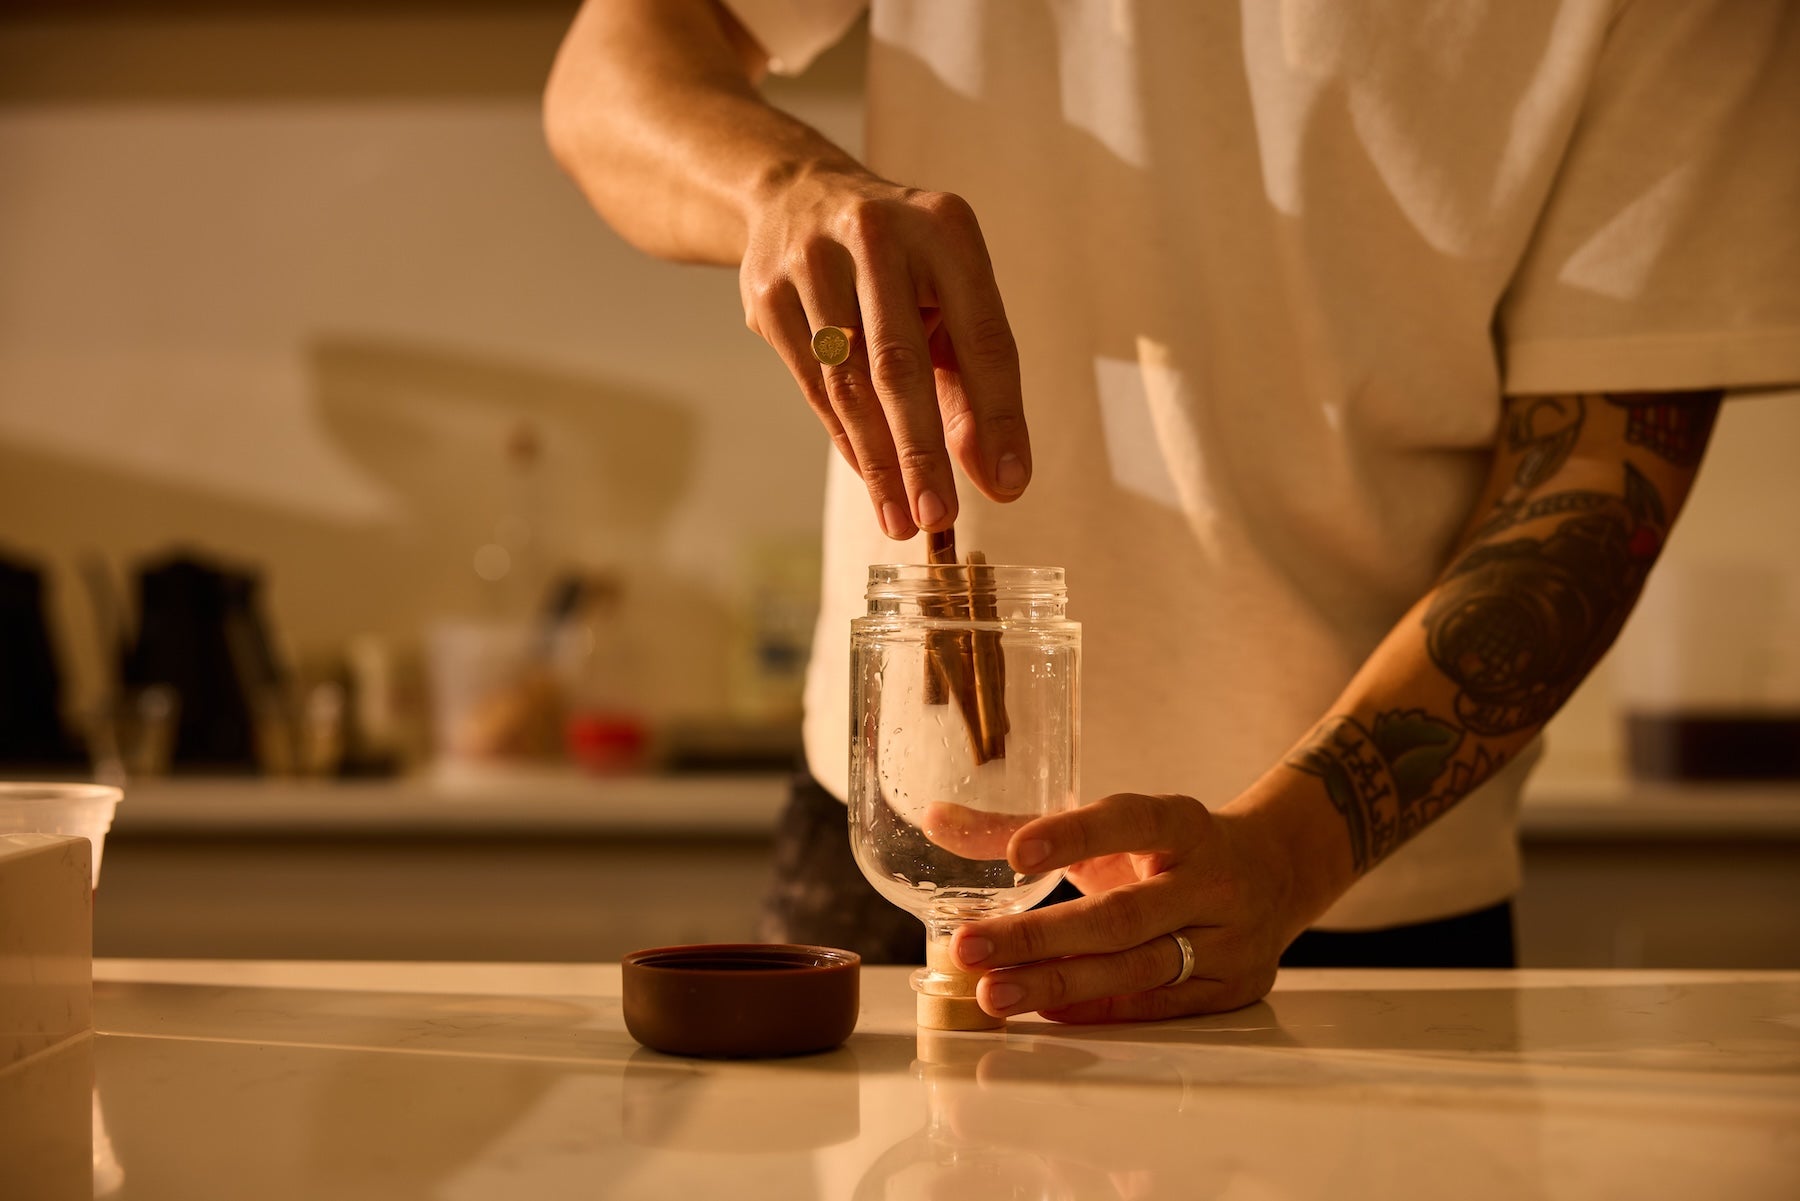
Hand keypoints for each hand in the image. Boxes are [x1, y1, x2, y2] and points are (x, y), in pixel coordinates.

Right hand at [739, 165, 1029, 538]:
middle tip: (939, 518)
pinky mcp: (768, 295)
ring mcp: (812, 262)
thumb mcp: (949, 296)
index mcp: (945, 229)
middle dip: (922, 452)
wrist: (795, 193)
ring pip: (849, 384)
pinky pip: (814, 386)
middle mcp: (878, 236)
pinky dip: (847, 438)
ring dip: (879, 463)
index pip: (983, 336)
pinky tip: (871, 478)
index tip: (1008, 484)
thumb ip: (974, 381)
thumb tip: (998, 476)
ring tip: (902, 520)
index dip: (999, 416)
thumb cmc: (899, 265)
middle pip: (901, 364)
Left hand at [950, 793, 1307, 1020]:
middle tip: (969, 948)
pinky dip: (1101, 1009)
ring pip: (1138, 967)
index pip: (1131, 822)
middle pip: (1122, 914)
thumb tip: (935, 820)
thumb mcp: (1113, 829)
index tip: (1017, 852)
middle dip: (1039, 936)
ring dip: (1059, 984)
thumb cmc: (1172, 851)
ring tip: (994, 993)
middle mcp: (1212, 880)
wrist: (1279, 873)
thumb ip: (1022, 825)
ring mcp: (1229, 939)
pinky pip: (1158, 1004)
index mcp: (1183, 824)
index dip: (1075, 835)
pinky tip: (1048, 1012)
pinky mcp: (1233, 988)